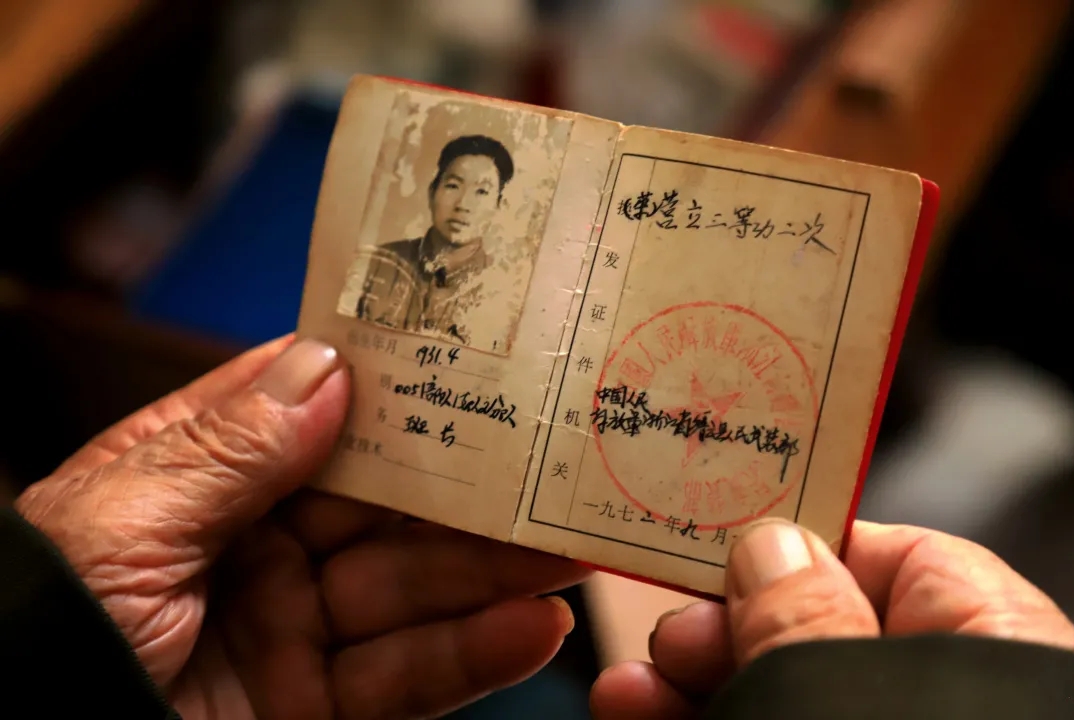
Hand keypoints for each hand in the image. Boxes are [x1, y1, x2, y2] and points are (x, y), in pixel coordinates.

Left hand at [16, 336, 589, 718]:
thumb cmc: (42, 636)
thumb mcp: (122, 529)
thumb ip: (231, 451)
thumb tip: (328, 366)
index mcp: (195, 476)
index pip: (308, 412)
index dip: (387, 384)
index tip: (471, 357)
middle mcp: (252, 544)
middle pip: (381, 505)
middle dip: (467, 487)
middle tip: (551, 463)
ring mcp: (288, 627)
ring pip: (409, 589)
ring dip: (492, 573)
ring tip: (569, 549)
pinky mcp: (310, 707)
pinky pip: (402, 680)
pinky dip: (471, 656)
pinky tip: (531, 628)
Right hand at [590, 518, 1073, 718]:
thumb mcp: (851, 699)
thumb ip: (812, 621)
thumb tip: (768, 540)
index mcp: (992, 647)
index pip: (892, 556)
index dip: (793, 540)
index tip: (712, 539)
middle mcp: (935, 694)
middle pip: (813, 627)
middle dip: (720, 622)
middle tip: (667, 630)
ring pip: (771, 688)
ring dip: (683, 679)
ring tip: (627, 688)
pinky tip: (638, 713)